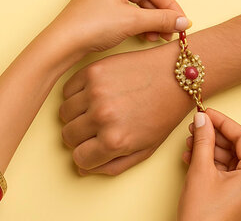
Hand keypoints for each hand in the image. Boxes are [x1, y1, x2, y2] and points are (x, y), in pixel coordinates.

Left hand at [51, 0, 190, 53]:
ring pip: (136, 4)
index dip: (172, 7)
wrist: (62, 43)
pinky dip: (136, 23)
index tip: (184, 23)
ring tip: (158, 37)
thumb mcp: (133, 22)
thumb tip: (184, 22)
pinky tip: (144, 36)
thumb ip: (162, 19)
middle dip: (159, 16)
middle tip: (172, 33)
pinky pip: (125, 10)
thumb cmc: (92, 25)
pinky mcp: (98, 4)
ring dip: (149, 21)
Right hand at [60, 42, 192, 174]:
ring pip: (64, 112)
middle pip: (67, 135)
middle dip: (79, 136)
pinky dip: (75, 94)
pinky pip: (67, 89)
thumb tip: (81, 170)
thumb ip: (112, 165)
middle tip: (95, 127)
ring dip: (75, 114)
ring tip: (94, 109)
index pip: (79, 158)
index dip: (85, 154)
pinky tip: (92, 94)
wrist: (176, 75)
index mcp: (115, 141)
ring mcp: (95, 91)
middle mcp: (102, 116)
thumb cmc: (163, 113)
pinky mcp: (92, 70)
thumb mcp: (145, 150)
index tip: (92, 146)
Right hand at [178, 109, 240, 220]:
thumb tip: (203, 118)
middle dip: (214, 136)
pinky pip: (229, 172)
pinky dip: (212, 163)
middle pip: (238, 148)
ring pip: (232, 159)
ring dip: (210, 149)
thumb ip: (203, 140)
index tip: (205, 112)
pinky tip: (193, 157)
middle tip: (195, 126)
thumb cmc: (202, 215)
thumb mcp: (200, 170)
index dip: (223, 121)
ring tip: (191, 143)